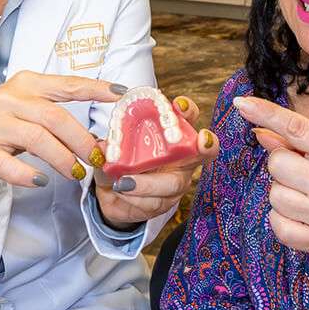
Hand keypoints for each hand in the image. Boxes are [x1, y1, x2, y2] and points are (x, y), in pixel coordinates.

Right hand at [0, 71, 123, 186]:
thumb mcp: (25, 108)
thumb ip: (56, 116)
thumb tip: (97, 139)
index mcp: (27, 84)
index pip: (68, 84)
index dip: (97, 88)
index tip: (123, 94)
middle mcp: (10, 99)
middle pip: (55, 117)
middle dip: (82, 139)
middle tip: (97, 158)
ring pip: (37, 139)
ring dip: (62, 158)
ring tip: (76, 173)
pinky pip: (8, 164)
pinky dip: (27, 174)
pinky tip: (41, 181)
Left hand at [92, 95, 219, 229]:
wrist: (113, 194)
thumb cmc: (122, 163)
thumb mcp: (113, 149)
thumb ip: (110, 146)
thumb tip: (104, 147)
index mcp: (171, 138)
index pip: (188, 119)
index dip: (189, 112)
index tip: (179, 106)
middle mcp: (180, 159)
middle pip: (200, 154)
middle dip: (204, 147)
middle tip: (200, 142)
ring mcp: (176, 183)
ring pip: (172, 184)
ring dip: (148, 183)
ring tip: (123, 182)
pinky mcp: (164, 204)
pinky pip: (154, 203)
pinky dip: (134, 198)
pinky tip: (120, 192)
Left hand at [231, 95, 308, 309]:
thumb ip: (300, 141)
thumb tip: (260, 132)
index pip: (295, 128)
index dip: (265, 113)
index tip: (241, 103)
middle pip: (275, 163)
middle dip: (283, 165)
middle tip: (305, 173)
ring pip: (273, 194)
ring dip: (284, 193)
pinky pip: (275, 222)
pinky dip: (282, 218)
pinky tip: (304, 215)